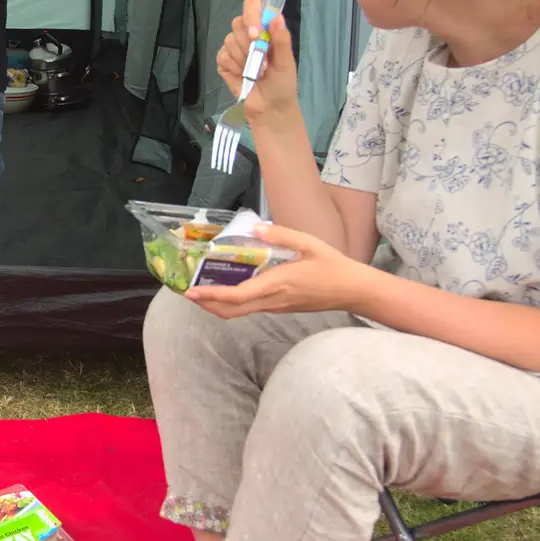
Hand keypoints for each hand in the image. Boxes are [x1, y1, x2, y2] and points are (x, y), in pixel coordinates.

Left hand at [185, 224, 371, 318]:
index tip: (191, 292)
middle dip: (206, 304)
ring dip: (218, 304)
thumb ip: (281, 235)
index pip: (237, 296)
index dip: (212, 296)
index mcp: (277, 285)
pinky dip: (233, 301)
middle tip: (187, 291)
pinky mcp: (280, 307)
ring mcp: (276, 307)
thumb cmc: (332, 266)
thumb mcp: (309, 244)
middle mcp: (272, 301)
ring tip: (201, 287)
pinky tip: (228, 285)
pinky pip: (250, 307)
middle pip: (231, 311)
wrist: (352, 290)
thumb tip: (256, 228)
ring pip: (240, 312)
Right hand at [217, 0, 299, 123]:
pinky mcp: (223, 61)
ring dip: (245, 59)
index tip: (257, 34)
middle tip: (263, 62)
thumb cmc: (282, 84)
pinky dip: (234, 67)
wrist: (270, 108)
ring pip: (230, 40)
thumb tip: (276, 16)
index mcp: (264, 28)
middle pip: (238, 22)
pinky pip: (223, 56)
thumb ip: (281, 38)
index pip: (252, 6)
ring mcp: (234, 47)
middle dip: (249, 44)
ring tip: (256, 72)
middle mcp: (247, 33)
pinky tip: (243, 75)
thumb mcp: (286, 61)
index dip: (252, 16)